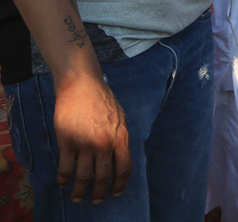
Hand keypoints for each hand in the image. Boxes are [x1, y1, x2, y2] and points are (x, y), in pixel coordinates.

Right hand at [53, 73, 131, 203]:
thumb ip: (120, 138)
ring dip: (80, 190)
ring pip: (83, 176)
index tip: (115, 193)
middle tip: (96, 200)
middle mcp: (105, 143)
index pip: (124, 168)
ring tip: (78, 197)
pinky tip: (63, 183)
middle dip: (100, 192)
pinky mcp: (67, 141)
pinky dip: (64, 179)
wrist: (82, 86)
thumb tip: (120, 155)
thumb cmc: (102, 99)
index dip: (120, 184)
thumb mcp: (120, 118)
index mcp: (121, 137)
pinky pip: (66, 167)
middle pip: (103, 176)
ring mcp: (85, 143)